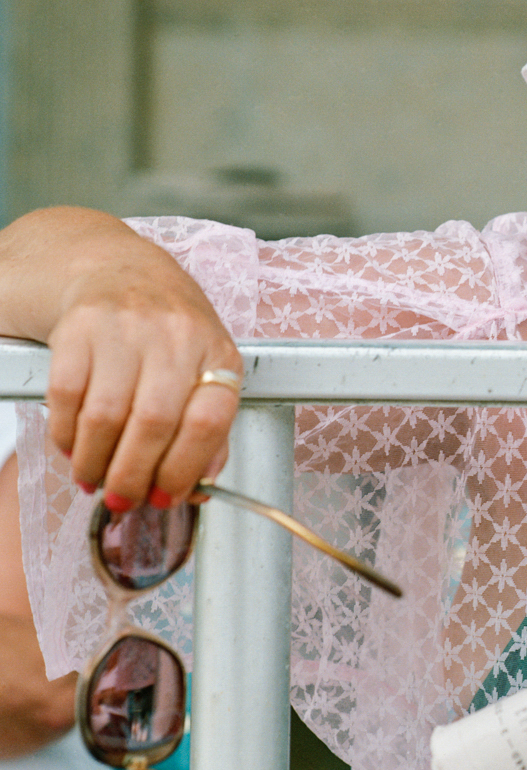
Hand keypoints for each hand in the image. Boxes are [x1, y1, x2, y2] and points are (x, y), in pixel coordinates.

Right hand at [3, 212, 244, 508]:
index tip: (168, 496)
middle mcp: (175, 337)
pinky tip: (74, 446)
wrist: (119, 268)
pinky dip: (66, 435)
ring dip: (95, 462)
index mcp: (217, 352)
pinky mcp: (78, 327)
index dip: (186, 468)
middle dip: (133, 477)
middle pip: (154, 424)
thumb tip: (197, 487)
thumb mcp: (204, 368)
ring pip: (105, 416)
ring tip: (95, 478)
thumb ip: (207, 428)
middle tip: (123, 501)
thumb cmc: (168, 331)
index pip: (210, 420)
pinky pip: (66, 398)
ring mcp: (125, 329)